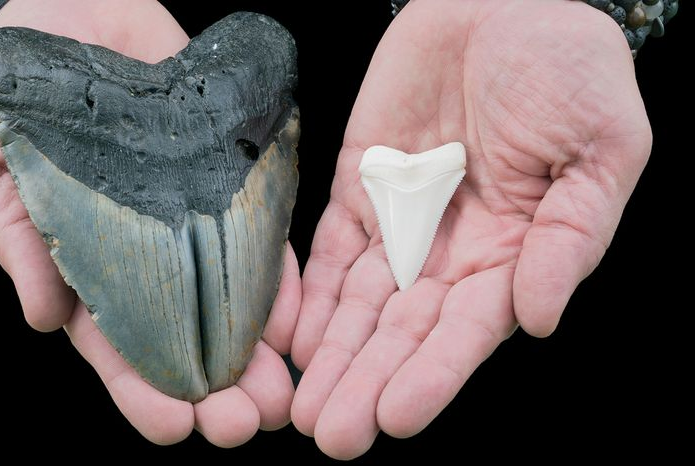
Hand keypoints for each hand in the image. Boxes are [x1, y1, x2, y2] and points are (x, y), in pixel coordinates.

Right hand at [0, 0, 300, 446]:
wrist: (69, 12)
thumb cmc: (11, 90)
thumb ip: (12, 237)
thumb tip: (45, 320)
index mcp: (81, 267)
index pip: (113, 347)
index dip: (140, 392)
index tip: (173, 428)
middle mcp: (145, 256)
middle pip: (183, 341)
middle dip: (213, 391)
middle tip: (245, 425)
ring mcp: (189, 221)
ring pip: (229, 303)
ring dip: (257, 354)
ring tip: (283, 395)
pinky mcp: (226, 182)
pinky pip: (259, 237)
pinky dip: (279, 281)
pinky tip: (298, 321)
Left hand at [290, 0, 650, 458]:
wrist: (505, 3)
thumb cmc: (570, 72)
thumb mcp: (598, 149)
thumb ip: (569, 236)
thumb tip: (537, 319)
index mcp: (514, 254)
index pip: (468, 330)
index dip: (434, 375)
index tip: (395, 417)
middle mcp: (452, 253)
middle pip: (403, 333)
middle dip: (367, 383)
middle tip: (332, 435)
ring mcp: (400, 223)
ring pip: (359, 305)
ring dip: (331, 357)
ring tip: (302, 407)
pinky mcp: (358, 189)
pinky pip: (329, 251)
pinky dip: (307, 295)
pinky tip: (288, 340)